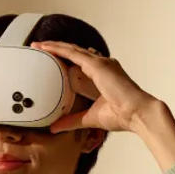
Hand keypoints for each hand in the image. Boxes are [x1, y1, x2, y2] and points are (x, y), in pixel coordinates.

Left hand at [30, 41, 159, 133]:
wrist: (136, 114)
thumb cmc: (121, 116)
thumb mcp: (89, 118)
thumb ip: (71, 121)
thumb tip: (54, 127)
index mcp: (102, 76)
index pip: (79, 65)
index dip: (64, 62)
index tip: (49, 62)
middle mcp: (101, 66)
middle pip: (74, 54)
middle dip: (56, 51)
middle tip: (39, 49)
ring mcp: (100, 63)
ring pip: (72, 50)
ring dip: (54, 47)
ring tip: (38, 45)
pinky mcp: (97, 65)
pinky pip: (73, 53)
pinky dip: (58, 49)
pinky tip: (46, 47)